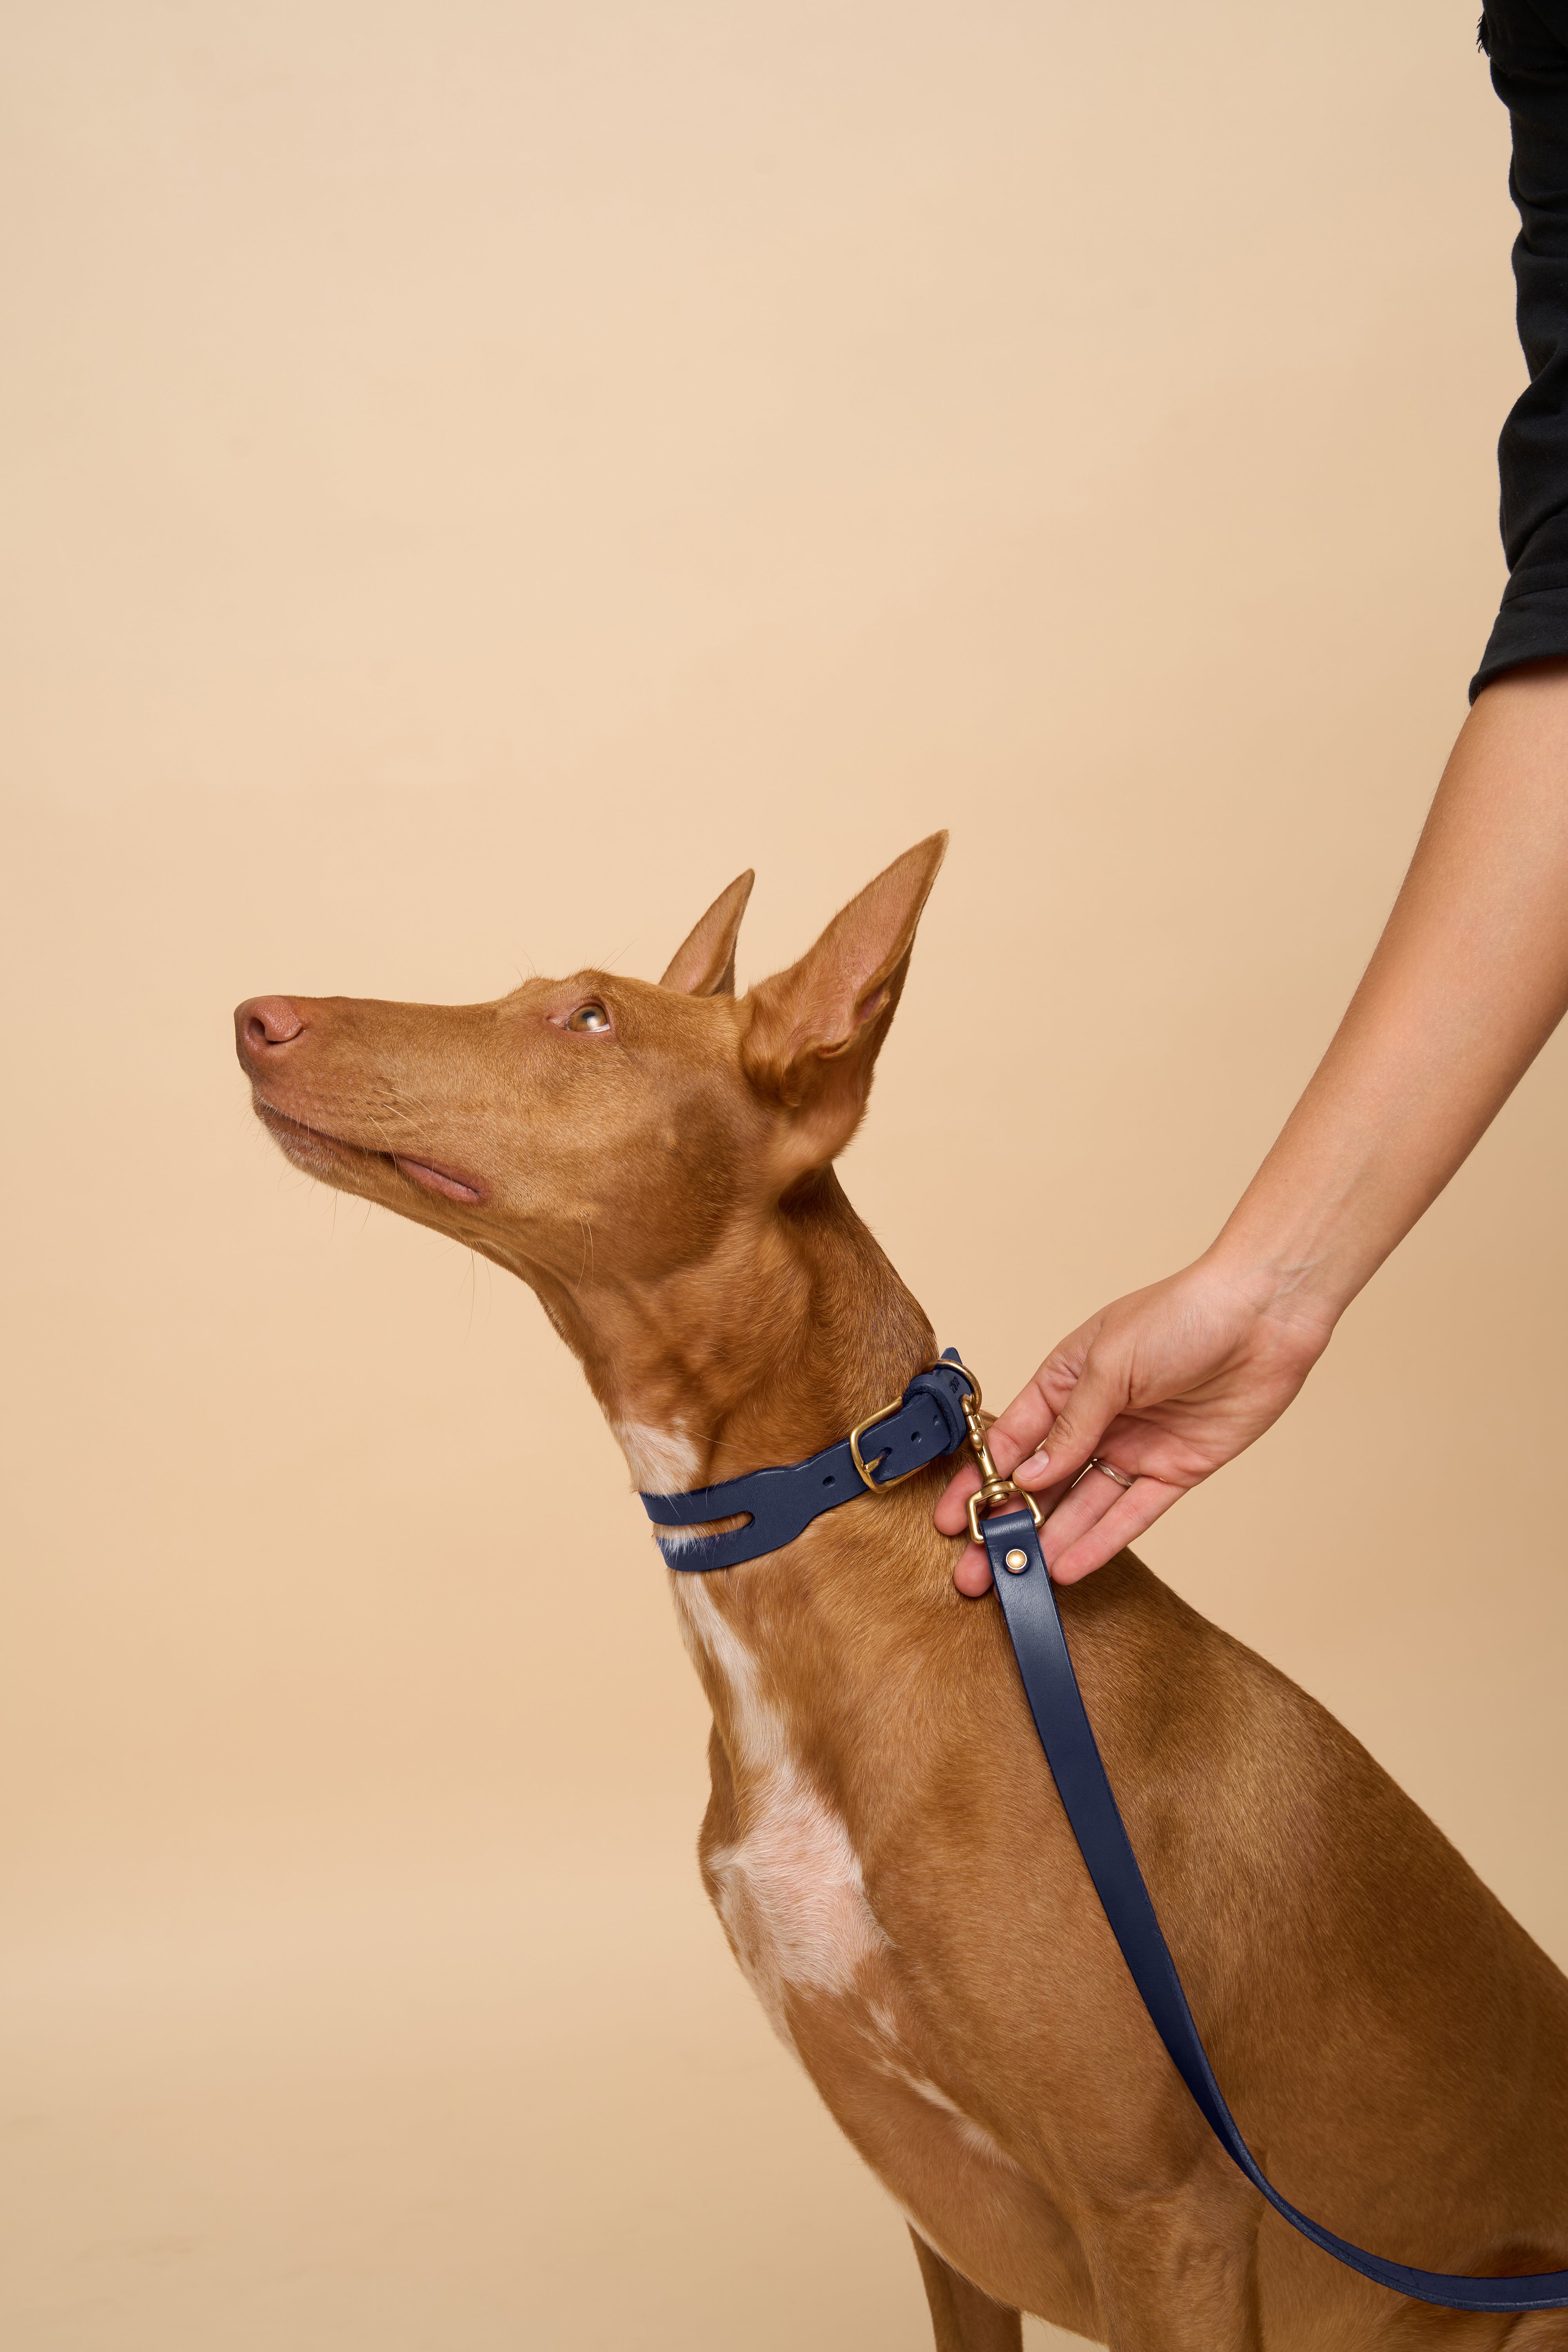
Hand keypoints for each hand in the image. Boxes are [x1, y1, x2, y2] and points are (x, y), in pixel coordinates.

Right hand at [935, 1255, 1334, 1592]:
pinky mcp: (1175, 1471)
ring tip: (1018, 1578)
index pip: (1012, 1439)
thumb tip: (1028, 1476)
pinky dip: (1101, 1541)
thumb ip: (1069, 1426)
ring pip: (1081, 1505)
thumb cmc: (1182, 1316)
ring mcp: (1134, 1447)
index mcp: (1067, 1381)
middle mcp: (1096, 1419)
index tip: (950, 1519)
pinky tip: (1070, 1566)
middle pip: (1041, 1482)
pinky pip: (1131, 1514)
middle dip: (1006, 1525)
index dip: (979, 1480)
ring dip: (1049, 1541)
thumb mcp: (1108, 1364)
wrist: (1263, 1316)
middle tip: (975, 1570)